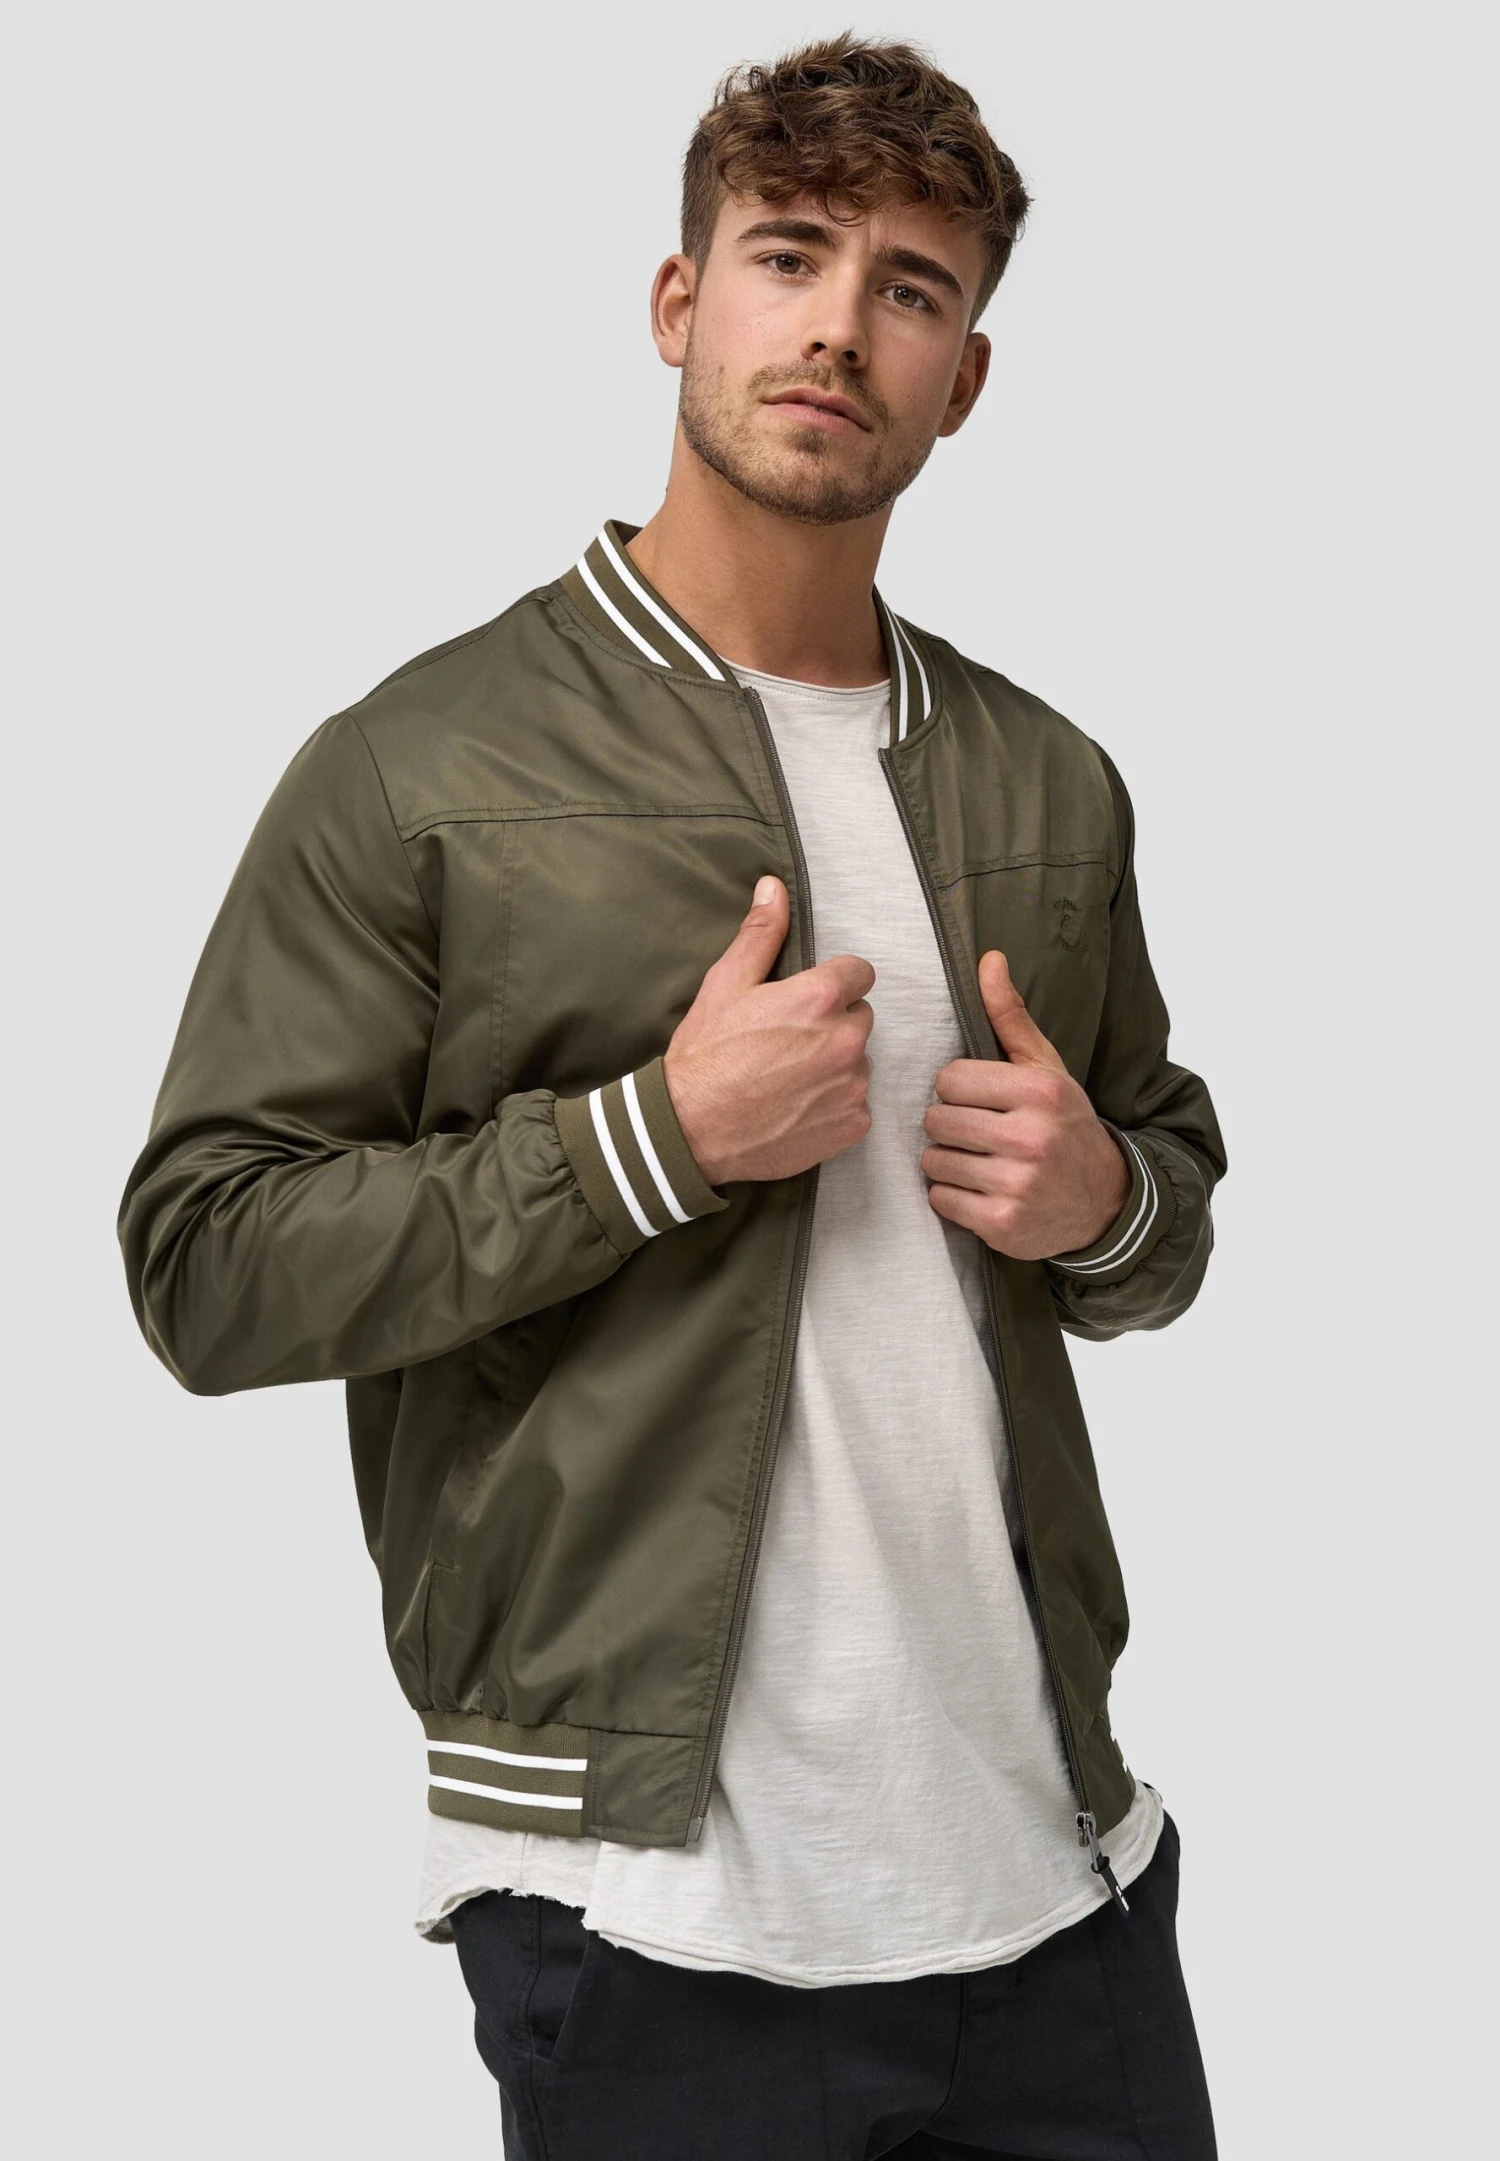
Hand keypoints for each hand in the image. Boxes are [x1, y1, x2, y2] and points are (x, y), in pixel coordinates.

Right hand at [663, 877, 875, 1185]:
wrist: (689, 1130)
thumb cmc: (705, 1055)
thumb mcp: (725, 984)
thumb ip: (760, 934)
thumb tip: (774, 888)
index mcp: (821, 998)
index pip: (859, 973)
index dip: (832, 983)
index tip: (806, 1001)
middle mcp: (846, 1040)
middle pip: (859, 1018)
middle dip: (832, 1025)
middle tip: (787, 1043)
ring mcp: (853, 1086)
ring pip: (857, 1063)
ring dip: (833, 1066)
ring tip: (787, 1079)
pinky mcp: (852, 1125)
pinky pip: (855, 1105)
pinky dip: (832, 1106)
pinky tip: (795, 1108)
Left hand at [920, 950, 1130, 1259]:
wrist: (1103, 1200)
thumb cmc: (1063, 1124)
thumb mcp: (1045, 1068)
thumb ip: (1009, 1016)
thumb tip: (988, 960)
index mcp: (1039, 1092)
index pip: (949, 1079)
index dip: (957, 1089)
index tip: (979, 1099)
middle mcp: (1031, 1138)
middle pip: (937, 1120)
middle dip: (949, 1125)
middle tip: (977, 1131)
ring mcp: (1017, 1185)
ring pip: (934, 1160)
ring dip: (947, 1161)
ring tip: (979, 1160)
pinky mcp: (1002, 1224)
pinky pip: (941, 1199)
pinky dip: (952, 1195)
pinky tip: (980, 1188)